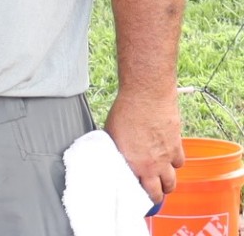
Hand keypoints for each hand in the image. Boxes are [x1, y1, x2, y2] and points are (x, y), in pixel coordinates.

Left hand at [104, 88, 183, 204]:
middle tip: (150, 191)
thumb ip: (115, 149)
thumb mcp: (111, 132)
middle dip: (154, 195)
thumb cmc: (126, 109)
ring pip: (171, 182)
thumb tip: (113, 154)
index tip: (133, 192)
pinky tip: (168, 157)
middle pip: (157, 194)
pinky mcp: (177, 147)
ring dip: (166, 183)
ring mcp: (166, 158)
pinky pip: (179, 164)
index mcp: (132, 163)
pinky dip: (174, 163)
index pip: (136, 191)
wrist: (147, 95)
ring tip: (161, 179)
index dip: (135, 194)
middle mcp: (151, 166)